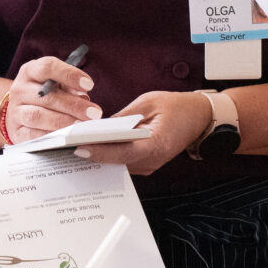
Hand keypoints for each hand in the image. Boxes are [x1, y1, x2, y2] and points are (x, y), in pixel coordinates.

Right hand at [2, 55, 101, 142]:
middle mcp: (20, 89)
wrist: (20, 112)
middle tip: (94, 113)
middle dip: (73, 105)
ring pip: (37, 116)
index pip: (47, 67)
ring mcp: (16, 111)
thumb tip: (85, 101)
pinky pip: (32, 135)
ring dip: (62, 121)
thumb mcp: (56, 84)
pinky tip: (66, 136)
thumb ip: (70, 88)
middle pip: (45, 95)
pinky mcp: (17, 131)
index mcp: (30, 71)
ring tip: (81, 126)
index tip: (89, 85)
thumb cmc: (46, 95)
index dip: (69, 75)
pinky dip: (50, 136)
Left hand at [73, 90, 212, 175]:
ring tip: (76, 146)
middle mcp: (154, 160)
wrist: (199, 117)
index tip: (80, 148)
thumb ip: (124, 116)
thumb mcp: (148, 102)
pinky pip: (125, 162)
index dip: (100, 151)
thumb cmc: (177, 107)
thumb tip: (99, 126)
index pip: (123, 153)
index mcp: (157, 144)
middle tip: (68, 147)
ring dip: (100, 156)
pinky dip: (110, 155)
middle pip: (118, 161)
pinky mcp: (148, 163)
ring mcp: (151, 165)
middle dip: (94, 154)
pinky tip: (95, 146)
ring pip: (119, 164)